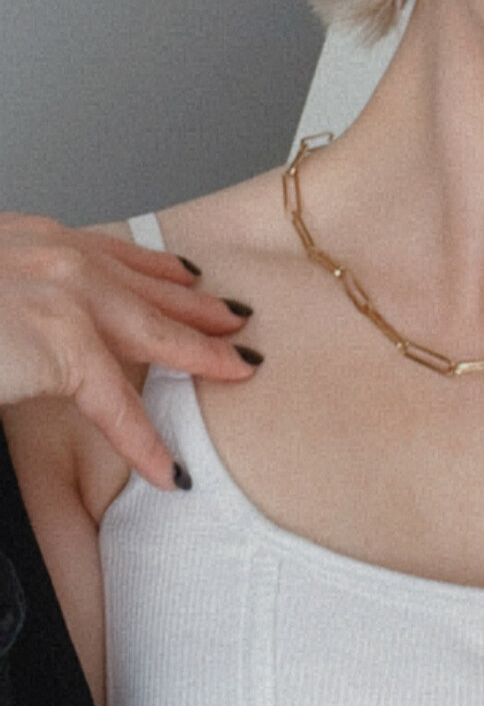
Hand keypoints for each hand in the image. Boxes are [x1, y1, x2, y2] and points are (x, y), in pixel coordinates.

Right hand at [0, 214, 260, 489]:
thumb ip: (15, 301)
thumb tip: (27, 332)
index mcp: (28, 238)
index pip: (109, 251)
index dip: (158, 268)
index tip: (194, 277)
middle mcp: (49, 253)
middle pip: (143, 284)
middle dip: (196, 304)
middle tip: (239, 320)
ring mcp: (57, 292)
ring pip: (148, 330)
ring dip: (199, 353)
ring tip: (239, 372)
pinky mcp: (58, 341)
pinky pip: (114, 401)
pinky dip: (141, 439)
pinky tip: (166, 468)